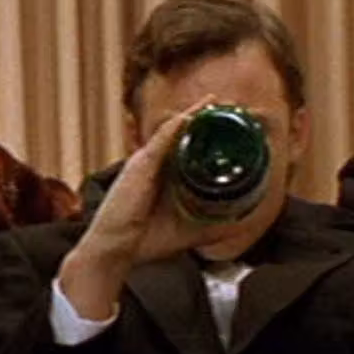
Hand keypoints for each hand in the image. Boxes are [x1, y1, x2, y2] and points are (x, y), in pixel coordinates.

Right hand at [58, 98, 219, 317]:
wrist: (114, 251)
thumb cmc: (144, 240)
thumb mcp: (188, 230)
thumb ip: (211, 223)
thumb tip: (239, 221)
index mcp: (165, 175)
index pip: (190, 146)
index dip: (212, 132)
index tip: (238, 123)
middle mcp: (155, 163)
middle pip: (185, 132)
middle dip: (209, 118)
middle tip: (237, 107)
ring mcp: (146, 162)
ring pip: (175, 130)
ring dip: (198, 115)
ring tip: (220, 102)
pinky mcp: (140, 165)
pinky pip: (161, 140)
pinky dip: (177, 126)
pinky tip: (193, 115)